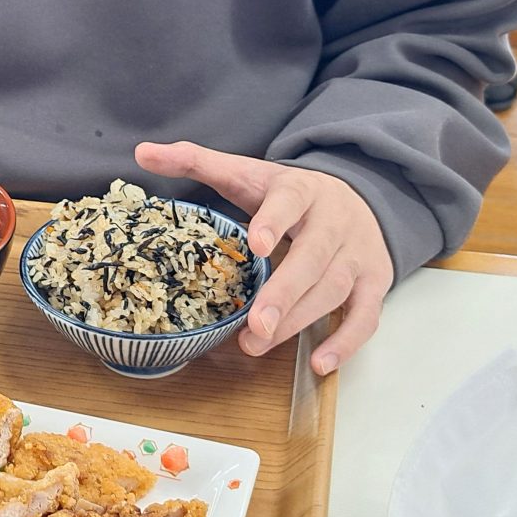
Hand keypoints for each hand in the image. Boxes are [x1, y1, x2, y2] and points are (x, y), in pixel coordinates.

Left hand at [135, 141, 394, 375]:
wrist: (359, 195)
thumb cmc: (290, 194)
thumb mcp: (247, 173)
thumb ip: (196, 161)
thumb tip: (141, 153)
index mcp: (301, 190)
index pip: (289, 202)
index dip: (274, 222)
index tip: (255, 244)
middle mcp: (335, 222)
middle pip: (313, 258)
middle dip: (284, 294)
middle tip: (254, 326)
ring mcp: (358, 254)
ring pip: (334, 290)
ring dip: (299, 321)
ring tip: (259, 344)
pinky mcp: (374, 282)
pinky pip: (367, 316)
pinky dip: (346, 342)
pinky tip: (319, 364)